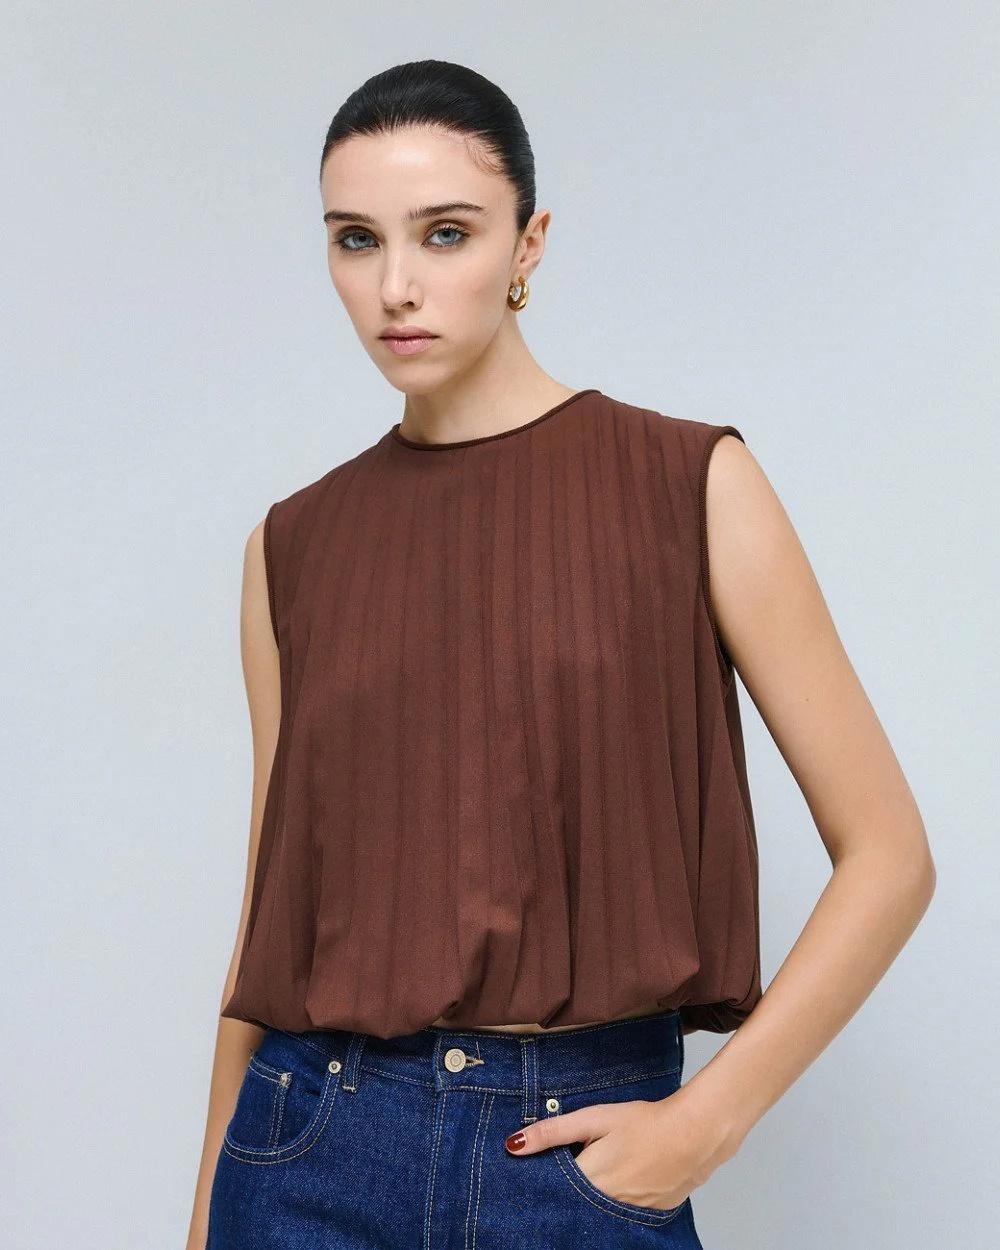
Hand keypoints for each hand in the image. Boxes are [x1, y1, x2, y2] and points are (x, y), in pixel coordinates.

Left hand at [504, 1083, 733, 1211]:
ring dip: (592, 1195)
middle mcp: (606, 1205)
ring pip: (597, 1210)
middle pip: (574, 1203)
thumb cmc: (645, 1122)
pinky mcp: (648, 1215)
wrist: (695, 1134)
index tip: (539, 1169)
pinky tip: (625, 1178)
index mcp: (590, 1180)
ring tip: (604, 1168)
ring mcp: (629, 1214)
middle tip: (580, 1162)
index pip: (554, 1190)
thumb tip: (513, 1144)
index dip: (546, 1179)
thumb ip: (553, 1132)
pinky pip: (621, 1213)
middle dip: (568, 1190)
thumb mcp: (595, 1118)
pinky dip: (616, 1200)